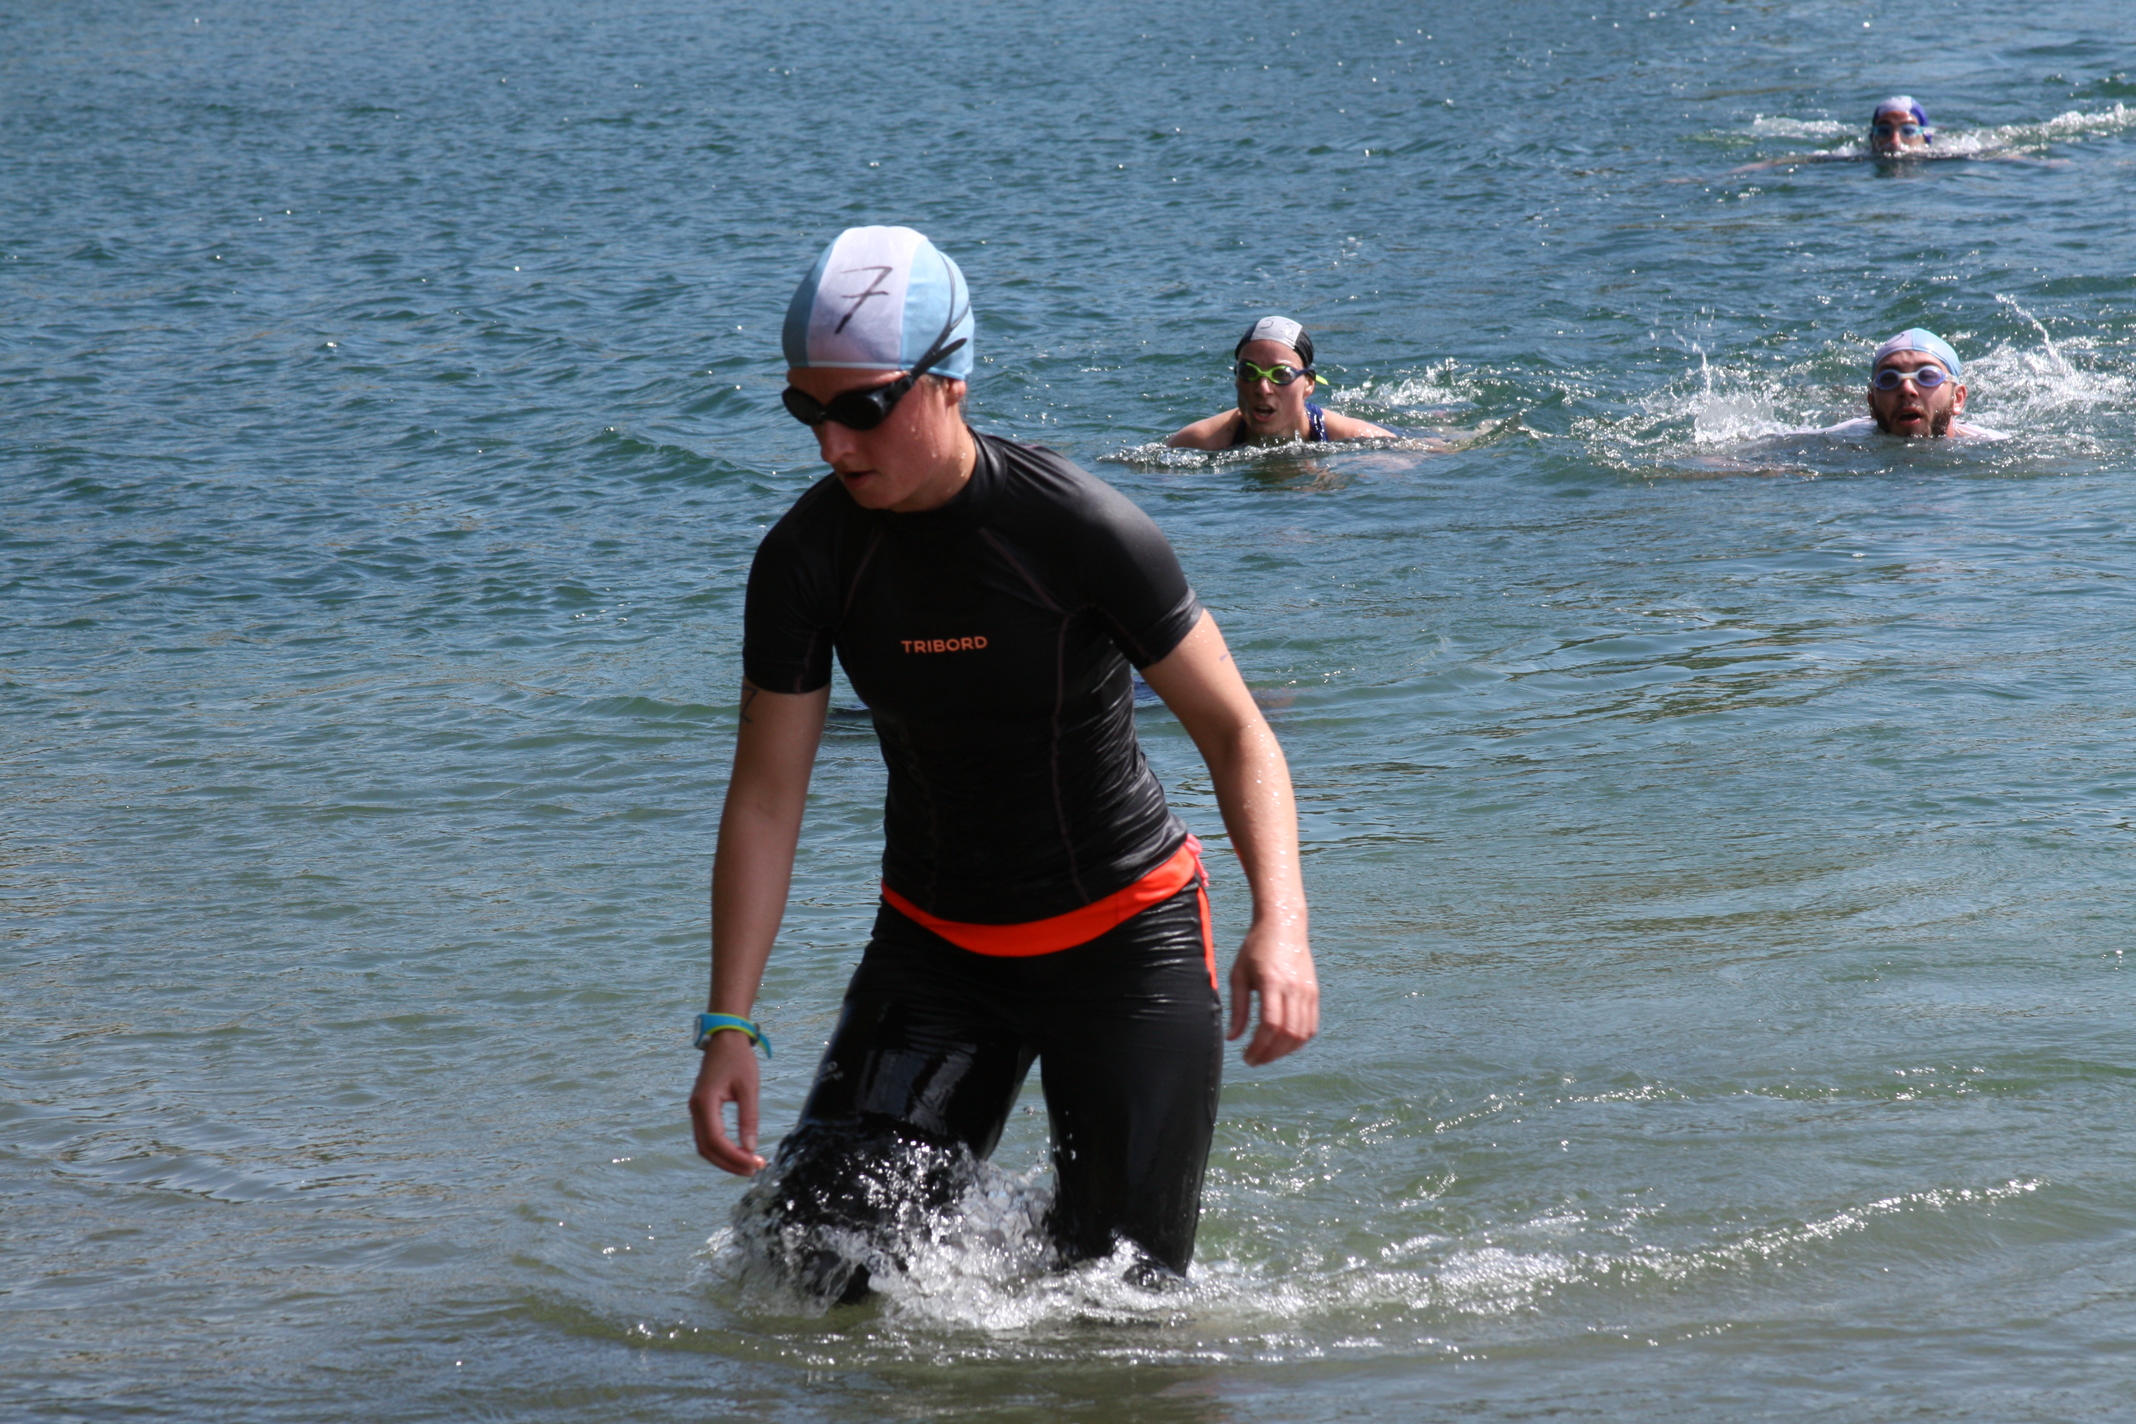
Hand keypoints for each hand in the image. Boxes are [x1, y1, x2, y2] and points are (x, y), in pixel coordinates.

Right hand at [688, 1031, 766, 1173]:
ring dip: (724, 1159)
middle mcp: (695, 1109)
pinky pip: (706, 1136)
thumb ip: (749, 1119)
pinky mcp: (701, 1108)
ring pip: (704, 1145)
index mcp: (705, 1103)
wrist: (725, 1038)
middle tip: (753, 1170)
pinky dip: (720, 1149)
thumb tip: (751, 1148)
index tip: (754, 1164)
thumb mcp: (749, 1088)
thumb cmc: (738, 1059)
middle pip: (707, 1149)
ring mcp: (696, 1109)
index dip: (734, 1157)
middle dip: (729, 1163)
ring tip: (747, 1165)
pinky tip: (738, 1152)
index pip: (716, 1141)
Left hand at [1227, 919, 1318, 1065]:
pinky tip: (1282, 1045)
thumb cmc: (1255, 948)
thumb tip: (1233, 1038)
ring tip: (1266, 1055)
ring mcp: (1308, 991)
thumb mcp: (1238, 974)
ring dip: (1284, 1051)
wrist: (1284, 924)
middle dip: (1270, 1054)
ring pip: (1302, 1034)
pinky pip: (1311, 1026)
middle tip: (1253, 1060)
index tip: (1246, 1057)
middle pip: (1287, 1033)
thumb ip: (1237, 1008)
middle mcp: (1294, 988)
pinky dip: (1298, 1041)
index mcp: (1272, 982)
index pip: (1270, 1025)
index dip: (1259, 1047)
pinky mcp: (1314, 993)